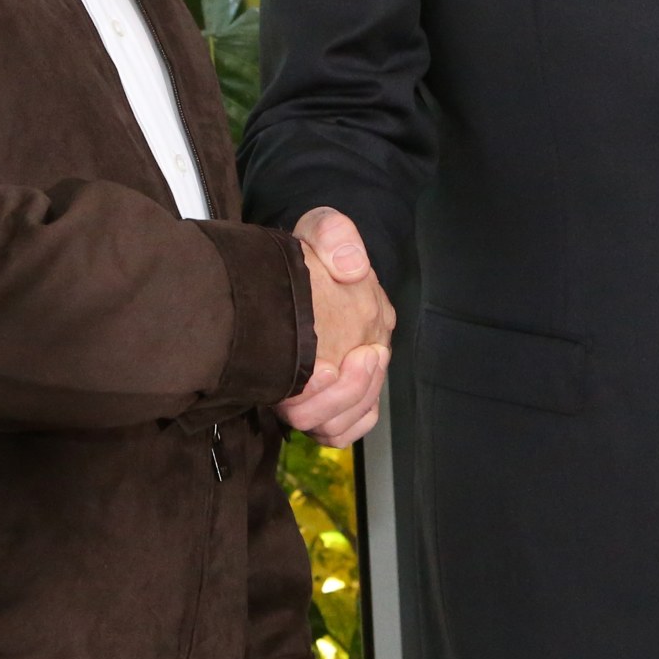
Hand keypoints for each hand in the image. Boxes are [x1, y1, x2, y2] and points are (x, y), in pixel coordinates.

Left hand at [281, 208, 394, 447]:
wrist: (296, 268)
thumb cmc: (310, 250)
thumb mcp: (321, 228)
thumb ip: (335, 234)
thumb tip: (352, 268)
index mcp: (373, 318)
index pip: (370, 367)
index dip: (343, 381)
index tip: (317, 371)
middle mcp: (372, 351)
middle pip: (359, 399)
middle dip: (324, 404)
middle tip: (288, 393)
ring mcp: (358, 376)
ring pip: (350, 419)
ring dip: (319, 419)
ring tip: (286, 403)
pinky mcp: (342, 395)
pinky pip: (344, 430)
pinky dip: (326, 430)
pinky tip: (301, 417)